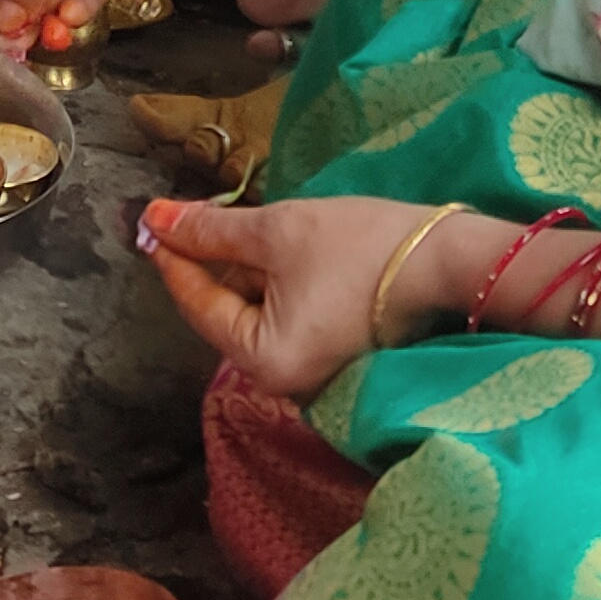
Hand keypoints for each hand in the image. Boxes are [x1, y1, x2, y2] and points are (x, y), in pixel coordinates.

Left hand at [141, 195, 468, 398]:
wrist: (450, 259)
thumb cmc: (362, 247)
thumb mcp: (278, 230)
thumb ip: (211, 231)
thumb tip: (154, 220)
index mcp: (266, 362)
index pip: (200, 306)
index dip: (173, 258)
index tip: (150, 221)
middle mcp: (287, 383)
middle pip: (227, 315)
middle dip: (207, 264)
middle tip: (183, 216)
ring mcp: (313, 374)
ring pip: (257, 315)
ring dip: (239, 272)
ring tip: (223, 224)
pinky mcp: (335, 355)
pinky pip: (286, 319)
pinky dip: (272, 285)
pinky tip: (266, 248)